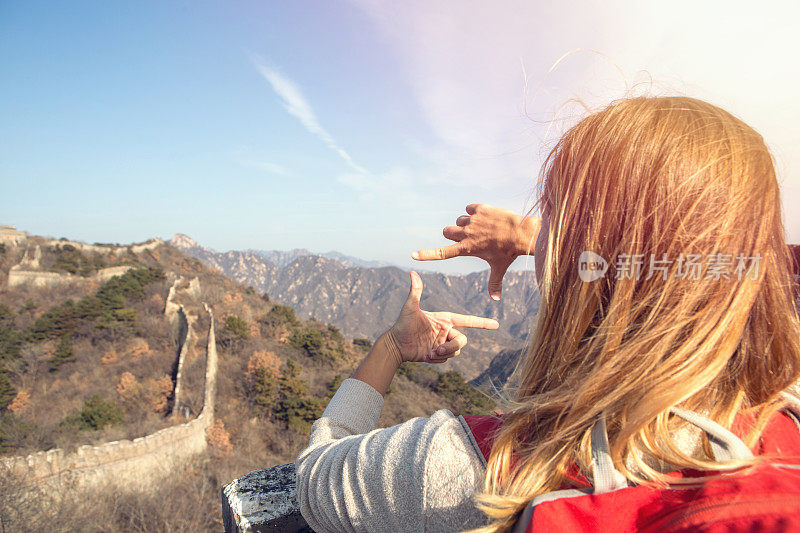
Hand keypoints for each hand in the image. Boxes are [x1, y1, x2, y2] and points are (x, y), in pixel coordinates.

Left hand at [388, 271, 499, 363]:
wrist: (396, 344)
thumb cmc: (402, 324)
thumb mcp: (410, 307)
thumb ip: (416, 291)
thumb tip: (412, 273)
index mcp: (444, 319)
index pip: (467, 320)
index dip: (482, 323)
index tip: (496, 325)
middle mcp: (446, 331)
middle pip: (462, 340)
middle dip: (452, 347)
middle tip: (437, 350)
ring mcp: (443, 343)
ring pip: (456, 351)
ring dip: (444, 354)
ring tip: (429, 353)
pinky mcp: (439, 355)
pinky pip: (446, 359)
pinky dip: (437, 359)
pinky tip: (425, 356)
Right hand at [411, 203, 540, 299]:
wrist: (522, 234)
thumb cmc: (509, 253)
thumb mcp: (499, 268)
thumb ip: (494, 283)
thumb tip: (495, 299)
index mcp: (466, 249)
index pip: (441, 253)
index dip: (426, 255)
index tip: (413, 255)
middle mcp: (466, 234)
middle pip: (447, 231)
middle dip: (453, 234)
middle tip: (468, 236)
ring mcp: (472, 220)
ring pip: (459, 220)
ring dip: (466, 223)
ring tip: (482, 228)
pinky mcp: (479, 209)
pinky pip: (469, 208)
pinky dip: (475, 212)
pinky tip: (488, 218)